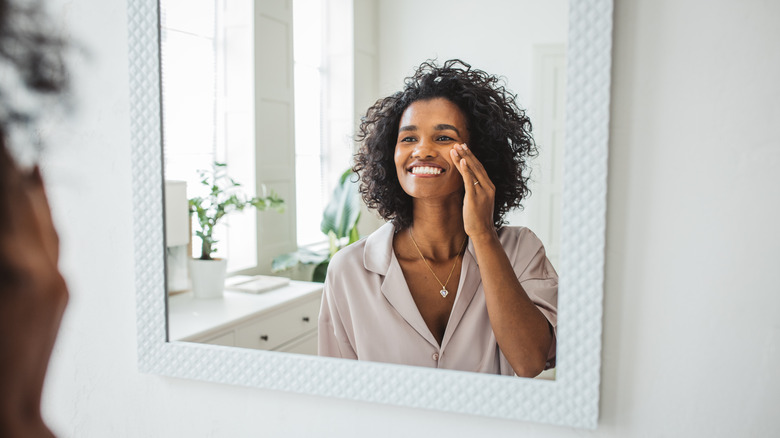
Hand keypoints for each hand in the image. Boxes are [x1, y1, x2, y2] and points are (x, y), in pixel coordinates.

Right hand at [0, 153, 67, 436]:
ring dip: (32, 189)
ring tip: (23, 160)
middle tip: (11, 142)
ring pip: (44, 221)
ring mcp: (58, 283)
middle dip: (14, 170)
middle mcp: (44, 270)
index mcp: (18, 270)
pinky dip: (42, 219)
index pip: (9, 199)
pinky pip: (53, 245)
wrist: (11, 416)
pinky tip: (36, 207)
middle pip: (27, 203)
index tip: (6, 139)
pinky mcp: (61, 295)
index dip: (5, 165)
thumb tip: (3, 225)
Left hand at [450, 143, 496, 241]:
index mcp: (490, 187)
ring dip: (464, 158)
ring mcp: (483, 192)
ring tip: (456, 149)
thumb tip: (467, 182)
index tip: (464, 148)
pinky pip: (470, 181)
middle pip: (477, 166)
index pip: (480, 168)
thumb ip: (474, 190)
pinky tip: (463, 161)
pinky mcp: (475, 197)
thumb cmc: (478, 218)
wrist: (482, 231)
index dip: (472, 157)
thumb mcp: (478, 200)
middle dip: (467, 154)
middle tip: (459, 143)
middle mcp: (488, 187)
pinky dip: (466, 170)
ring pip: (473, 171)